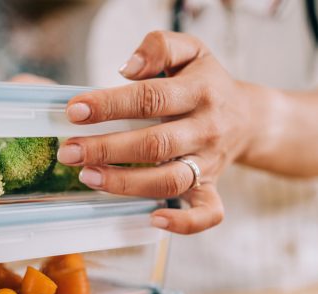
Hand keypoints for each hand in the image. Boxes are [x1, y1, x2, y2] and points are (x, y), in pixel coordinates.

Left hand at [58, 31, 257, 233]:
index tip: (75, 111)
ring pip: (170, 180)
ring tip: (88, 177)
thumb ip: (160, 47)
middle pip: (154, 144)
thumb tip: (128, 68)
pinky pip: (207, 213)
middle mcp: (205, 129)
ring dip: (126, 183)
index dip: (110, 105)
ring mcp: (209, 163)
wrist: (247, 116)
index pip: (149, 99)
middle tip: (69, 152)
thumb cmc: (205, 83)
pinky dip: (183, 223)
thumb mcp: (190, 51)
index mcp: (198, 92)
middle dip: (106, 149)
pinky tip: (152, 218)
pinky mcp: (211, 188)